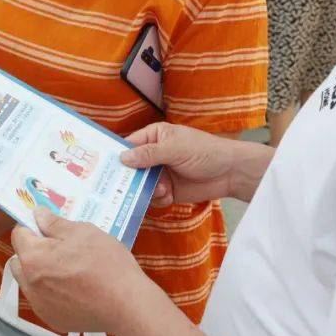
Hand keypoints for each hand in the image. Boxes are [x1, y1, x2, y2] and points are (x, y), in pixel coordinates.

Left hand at [11, 209, 149, 334]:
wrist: (126, 304)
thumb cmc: (106, 263)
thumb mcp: (83, 232)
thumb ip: (54, 223)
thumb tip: (37, 214)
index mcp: (33, 257)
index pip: (19, 234)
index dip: (32, 225)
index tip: (49, 225)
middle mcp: (29, 283)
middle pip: (19, 259)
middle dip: (32, 249)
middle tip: (59, 246)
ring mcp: (39, 304)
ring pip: (29, 281)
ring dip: (40, 271)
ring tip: (68, 268)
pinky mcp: (51, 319)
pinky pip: (42, 299)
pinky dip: (51, 291)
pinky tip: (74, 287)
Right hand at [120, 122, 237, 205]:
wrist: (230, 173)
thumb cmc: (205, 152)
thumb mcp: (175, 149)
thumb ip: (149, 154)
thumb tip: (122, 158)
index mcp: (154, 137)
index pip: (129, 145)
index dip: (117, 156)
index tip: (105, 169)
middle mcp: (154, 155)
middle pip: (131, 168)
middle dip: (131, 178)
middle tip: (126, 188)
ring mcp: (161, 173)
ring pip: (141, 185)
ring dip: (148, 190)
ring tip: (162, 190)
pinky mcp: (168, 190)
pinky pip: (153, 197)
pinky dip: (159, 199)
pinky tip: (169, 196)